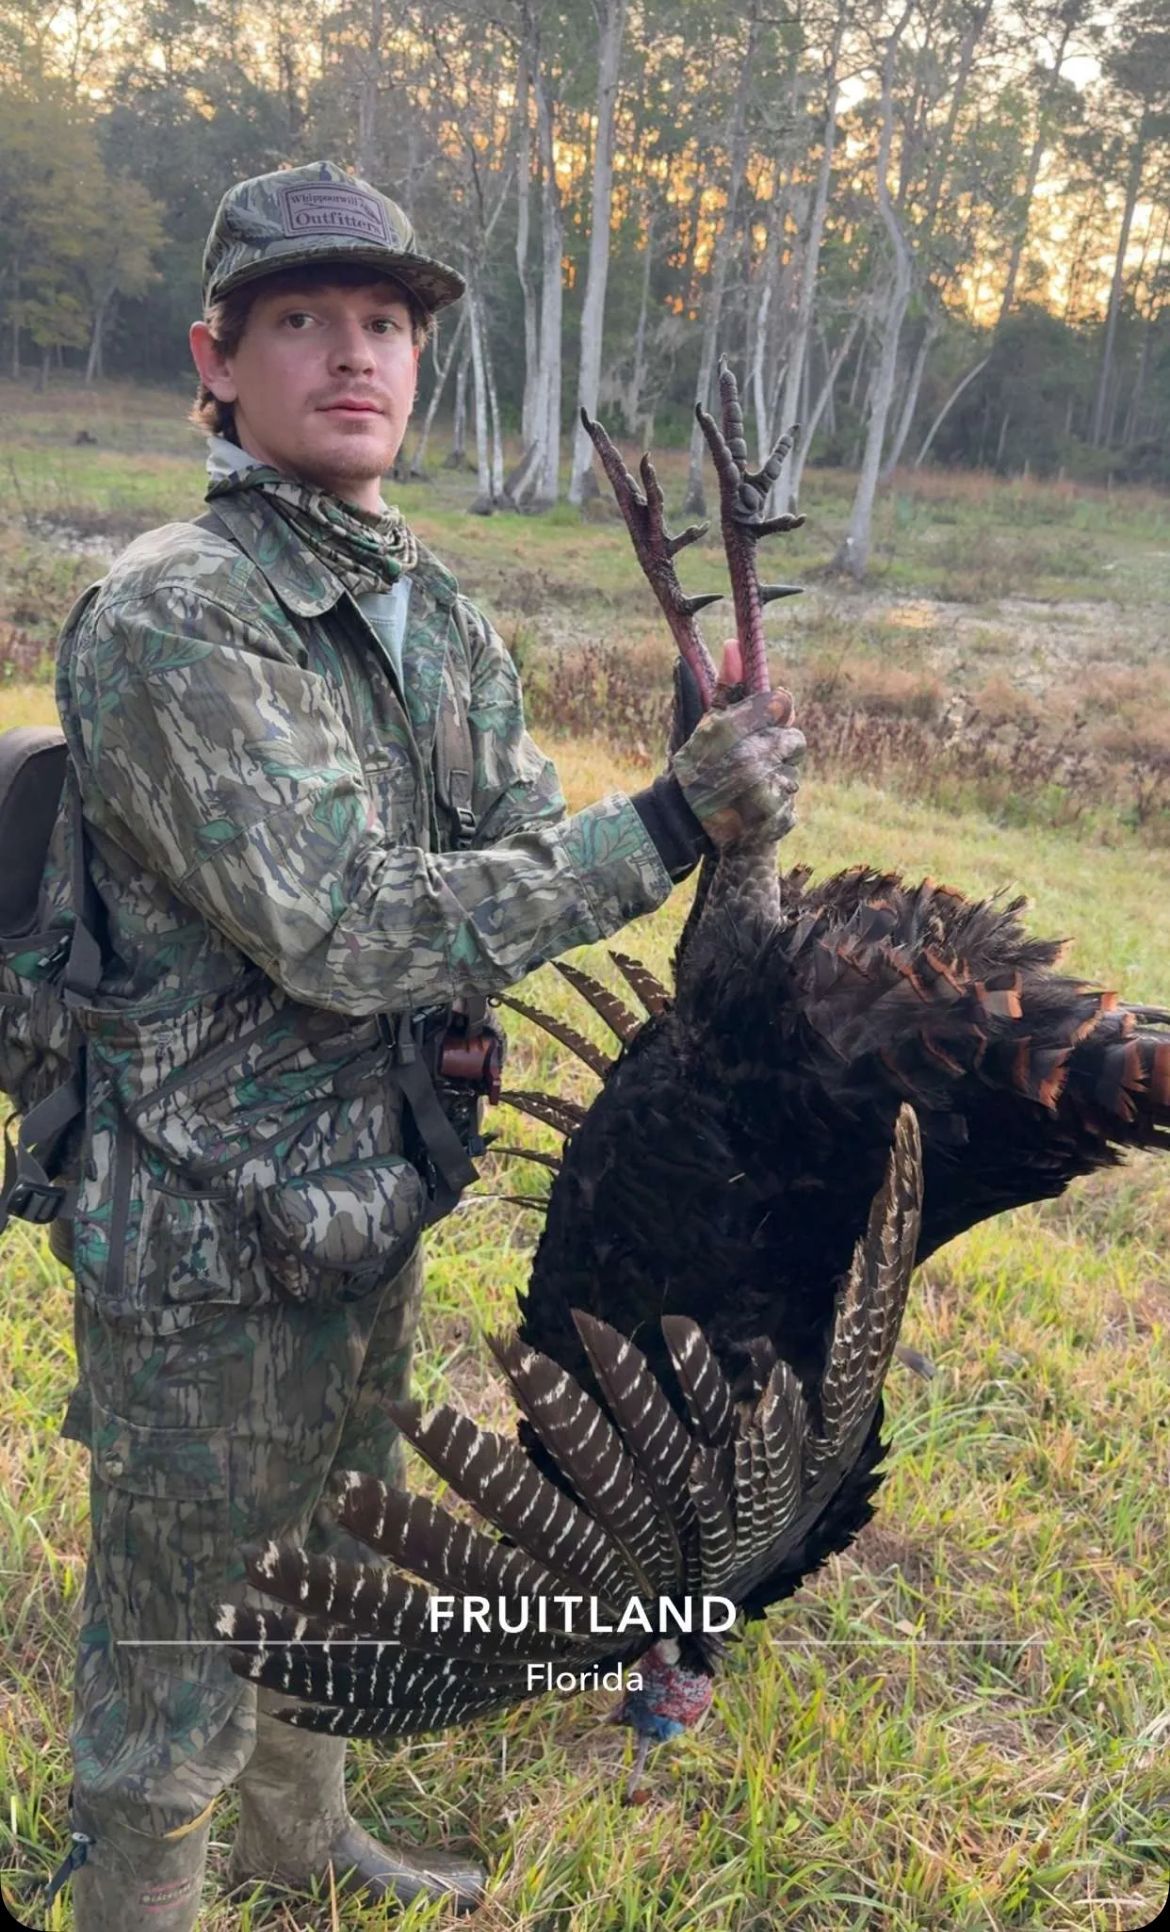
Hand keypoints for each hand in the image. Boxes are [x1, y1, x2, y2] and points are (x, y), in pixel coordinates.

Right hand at [669, 650, 803, 846]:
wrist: (683, 826)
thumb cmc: (696, 768)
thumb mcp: (705, 724)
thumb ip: (726, 687)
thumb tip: (734, 643)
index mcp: (729, 731)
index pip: (780, 704)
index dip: (774, 713)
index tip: (761, 724)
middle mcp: (750, 760)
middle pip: (794, 738)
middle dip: (778, 747)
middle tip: (750, 760)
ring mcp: (765, 793)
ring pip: (794, 770)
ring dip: (778, 776)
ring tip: (748, 787)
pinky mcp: (778, 819)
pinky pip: (792, 799)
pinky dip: (776, 804)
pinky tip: (752, 809)